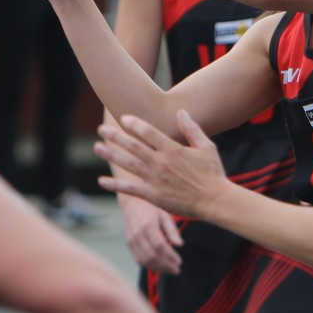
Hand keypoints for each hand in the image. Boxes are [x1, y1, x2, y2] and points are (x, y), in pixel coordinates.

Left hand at [96, 110, 227, 219]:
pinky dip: (115, 185)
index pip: (148, 132)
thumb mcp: (206, 147)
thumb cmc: (212, 173)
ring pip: (128, 165)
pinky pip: (130, 189)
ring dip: (111, 155)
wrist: (214, 200)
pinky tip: (102, 181)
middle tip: (102, 130)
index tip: (124, 118)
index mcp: (173, 149)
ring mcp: (155, 179)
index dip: (134, 124)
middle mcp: (161, 163)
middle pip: (133, 146)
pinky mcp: (153, 196)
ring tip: (97, 147)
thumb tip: (181, 112)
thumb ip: (192, 129)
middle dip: (116, 137)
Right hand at [121, 194, 184, 273]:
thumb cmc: (151, 208)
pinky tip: (158, 266)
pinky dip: (148, 265)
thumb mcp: (164, 215)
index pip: (160, 246)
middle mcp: (137, 234)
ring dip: (158, 268)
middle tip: (177, 270)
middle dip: (165, 265)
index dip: (170, 256)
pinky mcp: (128, 244)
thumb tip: (180, 245)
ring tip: (169, 269)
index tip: (180, 262)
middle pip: (152, 256)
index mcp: (148, 226)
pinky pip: (137, 259)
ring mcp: (131, 240)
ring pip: (144, 260)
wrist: (132, 203)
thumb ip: (172, 230)